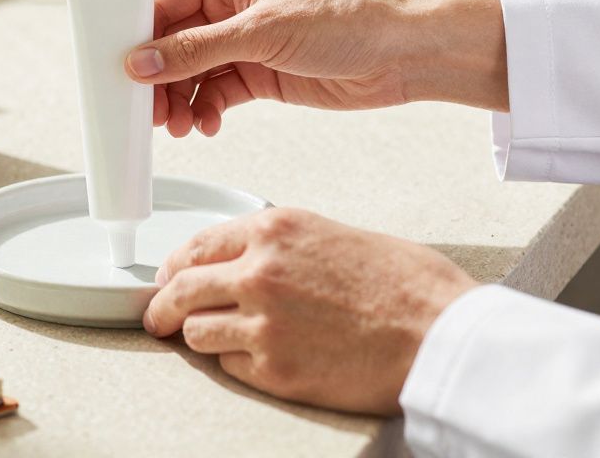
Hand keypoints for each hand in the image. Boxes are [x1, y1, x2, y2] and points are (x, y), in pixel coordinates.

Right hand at [124, 0, 507, 136]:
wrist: (404, 54)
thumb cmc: (350, 19)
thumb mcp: (264, 33)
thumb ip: (198, 50)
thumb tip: (143, 61)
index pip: (162, 2)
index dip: (136, 35)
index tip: (114, 65)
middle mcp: (230, 7)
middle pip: (171, 43)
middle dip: (156, 78)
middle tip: (144, 109)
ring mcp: (244, 43)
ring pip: (190, 74)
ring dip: (179, 101)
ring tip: (179, 125)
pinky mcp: (259, 74)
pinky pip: (215, 94)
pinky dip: (205, 112)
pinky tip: (206, 125)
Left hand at [143, 207, 476, 414]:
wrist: (440, 334)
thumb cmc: (406, 286)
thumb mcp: (336, 235)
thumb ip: (283, 246)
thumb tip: (247, 261)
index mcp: (275, 230)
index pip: (195, 245)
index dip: (174, 266)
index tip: (167, 278)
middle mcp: (259, 271)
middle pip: (180, 289)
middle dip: (163, 306)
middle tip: (158, 317)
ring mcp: (262, 323)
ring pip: (196, 332)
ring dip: (203, 337)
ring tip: (219, 341)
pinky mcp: (273, 369)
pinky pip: (230, 367)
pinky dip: (238, 365)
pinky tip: (262, 359)